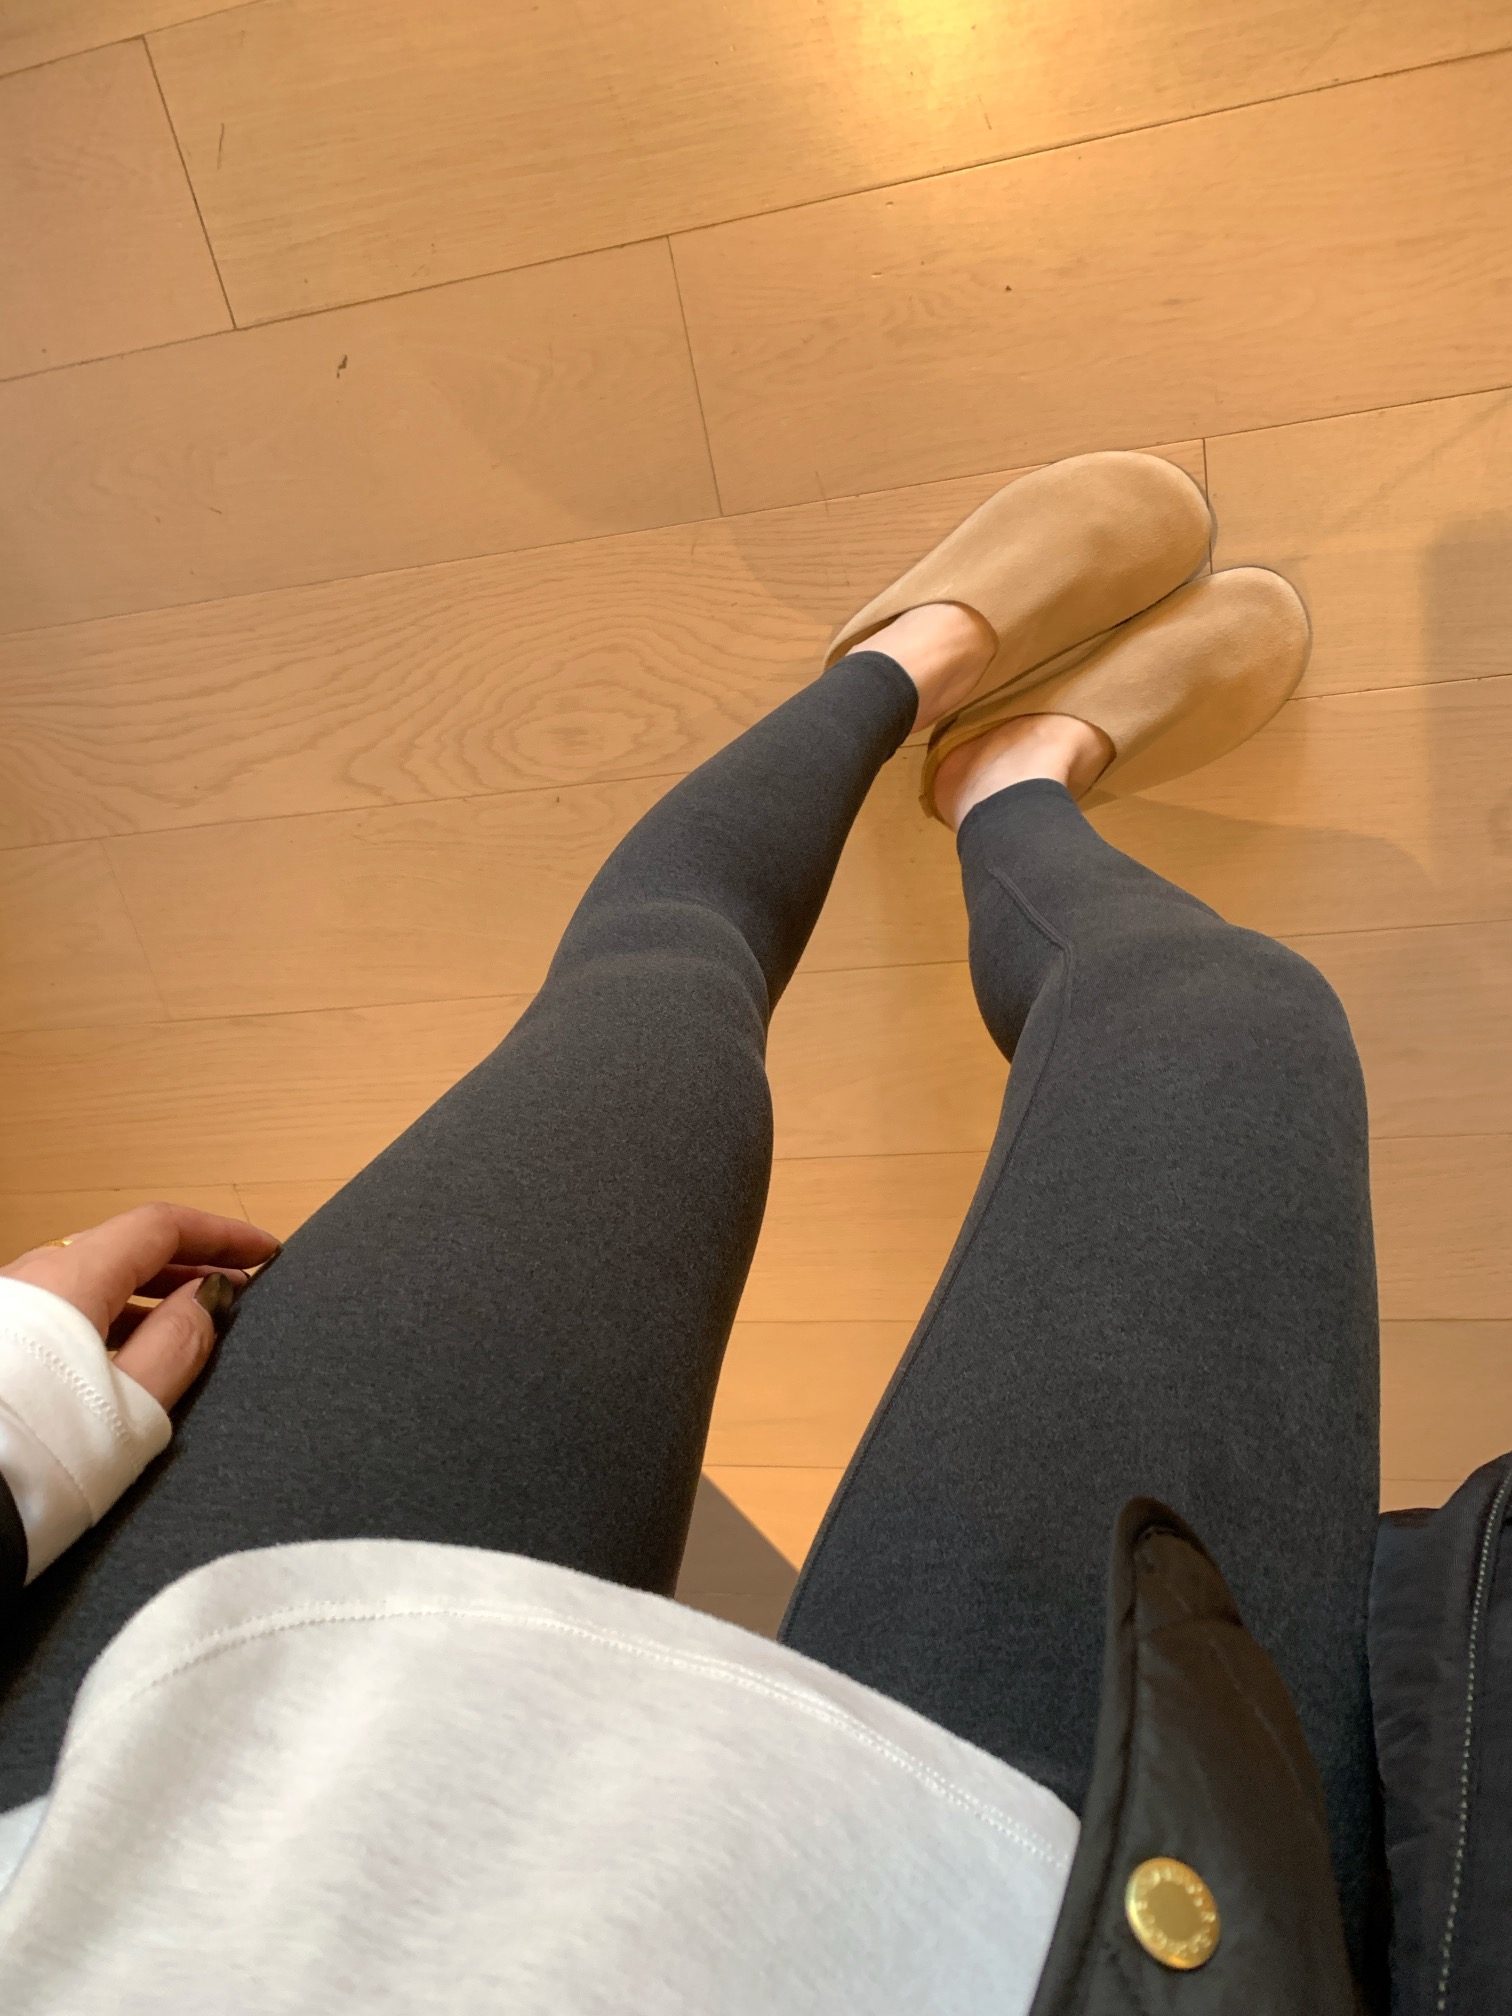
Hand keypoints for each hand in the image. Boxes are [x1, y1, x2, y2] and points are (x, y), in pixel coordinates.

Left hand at [1, 1203, 281, 1409]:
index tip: (266, 1252)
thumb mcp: (137, 1404)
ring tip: (189, 1323)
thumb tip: (211, 1296)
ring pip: (86, 1279)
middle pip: (120, 1248)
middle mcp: (30, 1278)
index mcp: (72, 1278)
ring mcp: (3, 1311)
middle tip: (236, 1290)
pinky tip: (125, 1354)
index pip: (159, 1226)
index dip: (220, 1234)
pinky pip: (58, 1309)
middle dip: (186, 1262)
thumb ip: (181, 1340)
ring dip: (145, 1291)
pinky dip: (106, 1315)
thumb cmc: (51, 1454)